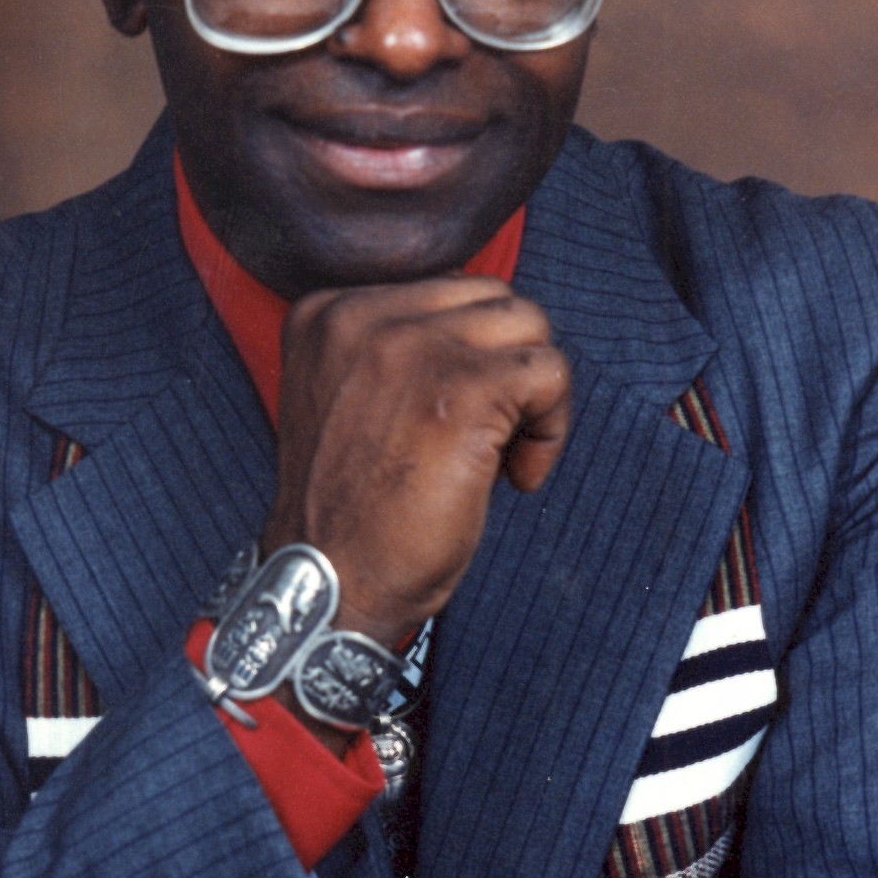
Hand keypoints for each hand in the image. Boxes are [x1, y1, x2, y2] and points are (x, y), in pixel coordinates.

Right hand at [264, 276, 569, 648]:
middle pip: (491, 299)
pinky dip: (552, 429)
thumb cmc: (349, 512)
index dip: (469, 357)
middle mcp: (361, 315)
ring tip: (504, 455)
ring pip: (529, 327)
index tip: (454, 420)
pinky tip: (517, 476)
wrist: (328, 585)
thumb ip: (396, 351)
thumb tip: (489, 332)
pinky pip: (550, 373)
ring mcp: (414, 347)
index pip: (444, 292)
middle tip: (488, 438)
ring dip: (533, 395)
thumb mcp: (349, 400)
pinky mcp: (465, 387)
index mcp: (325, 312)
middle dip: (507, 367)